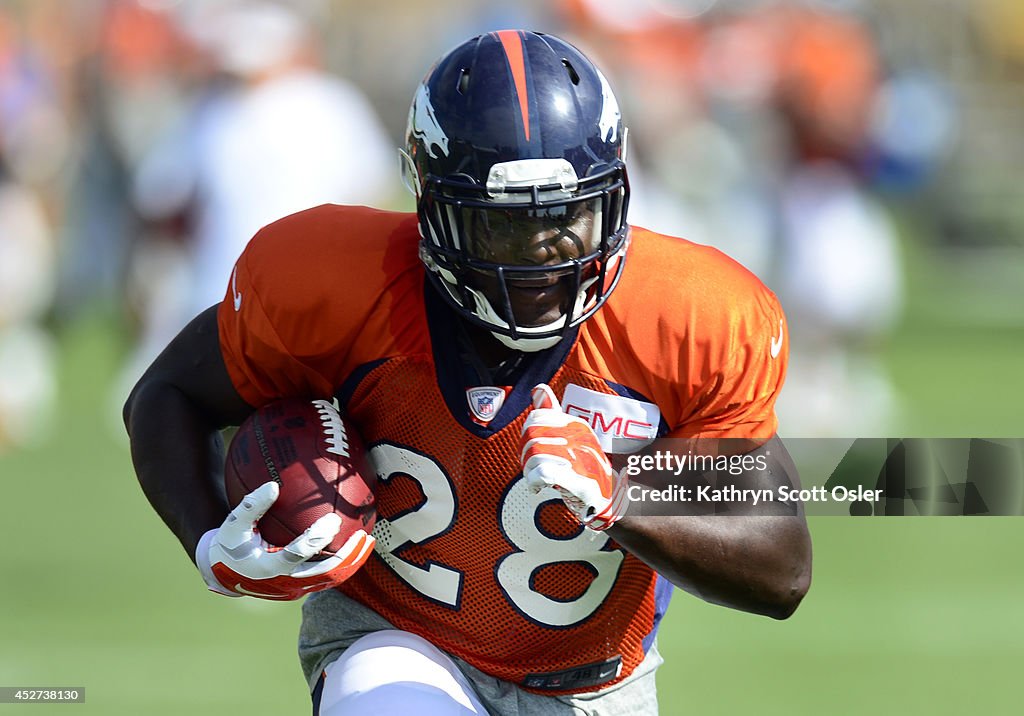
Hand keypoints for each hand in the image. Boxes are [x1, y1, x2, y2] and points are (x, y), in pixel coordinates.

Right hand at [196, 482, 374, 600]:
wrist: (224, 574)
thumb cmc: (230, 544)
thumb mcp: (232, 524)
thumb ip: (251, 506)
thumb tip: (273, 485)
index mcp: (267, 567)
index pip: (297, 554)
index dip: (316, 539)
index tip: (332, 520)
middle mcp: (284, 583)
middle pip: (324, 574)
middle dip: (347, 556)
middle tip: (363, 535)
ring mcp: (294, 589)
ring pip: (331, 579)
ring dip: (352, 562)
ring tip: (368, 541)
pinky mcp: (301, 589)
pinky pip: (327, 577)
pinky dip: (344, 563)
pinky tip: (356, 545)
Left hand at [520, 384, 627, 530]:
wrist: (611, 500)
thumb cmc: (585, 470)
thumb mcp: (570, 438)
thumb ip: (551, 414)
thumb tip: (537, 388)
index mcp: (578, 426)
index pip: (536, 418)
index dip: (526, 435)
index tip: (531, 450)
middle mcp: (581, 439)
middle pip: (532, 437)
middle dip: (524, 455)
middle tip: (531, 468)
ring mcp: (582, 460)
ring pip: (534, 456)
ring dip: (528, 472)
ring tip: (536, 480)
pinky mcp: (580, 482)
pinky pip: (542, 473)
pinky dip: (533, 481)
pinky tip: (537, 488)